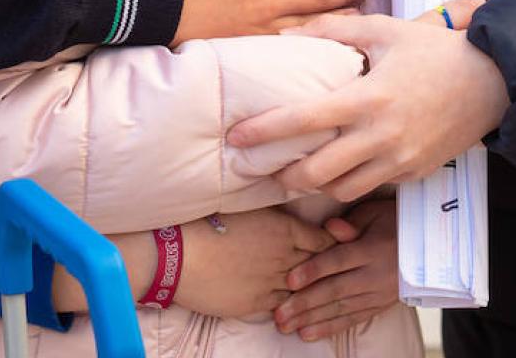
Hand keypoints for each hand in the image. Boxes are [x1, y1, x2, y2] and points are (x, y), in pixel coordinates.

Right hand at [171, 208, 334, 319]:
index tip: (335, 246)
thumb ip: (275, 217)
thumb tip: (289, 218)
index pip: (325, 240)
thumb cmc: (208, 224)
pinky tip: (291, 302)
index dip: (333, 243)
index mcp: (285, 230)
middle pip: (319, 265)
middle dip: (326, 266)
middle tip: (333, 269)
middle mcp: (284, 257)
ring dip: (308, 288)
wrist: (179, 256)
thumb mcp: (249, 210)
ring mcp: (272, 283)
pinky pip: (283, 305)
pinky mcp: (257, 303)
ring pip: (303, 288)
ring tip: (314, 288)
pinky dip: (289, 303)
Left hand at [226, 12, 509, 200]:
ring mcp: (399, 161)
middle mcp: (380, 136)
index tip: (237, 138)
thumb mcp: (385, 30)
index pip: (304, 120)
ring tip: (295, 173)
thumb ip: (335, 29)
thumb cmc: (436, 51)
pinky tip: (337, 172)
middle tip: (263, 169)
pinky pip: (371, 189)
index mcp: (368, 98)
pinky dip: (348, 186)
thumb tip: (290, 35)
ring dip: (314, 187)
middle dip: (283, 177)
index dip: (265, 132)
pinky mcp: (413, 174)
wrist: (494, 82)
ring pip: (341, 191)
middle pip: (316, 174)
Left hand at [276, 199, 399, 339]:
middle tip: (279, 313)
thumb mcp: (376, 214)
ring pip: (340, 309)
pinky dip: (329, 328)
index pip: (338, 261)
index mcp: (372, 249)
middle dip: (304, 303)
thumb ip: (350, 223)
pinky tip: (308, 334)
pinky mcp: (378, 307)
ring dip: (311, 320)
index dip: (313, 270)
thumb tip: (328, 228)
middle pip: (335, 290)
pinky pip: (351, 320)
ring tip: (287, 326)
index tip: (289, 280)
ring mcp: (377, 294)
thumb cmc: (396, 224)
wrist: (430, 248)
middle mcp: (374, 275)